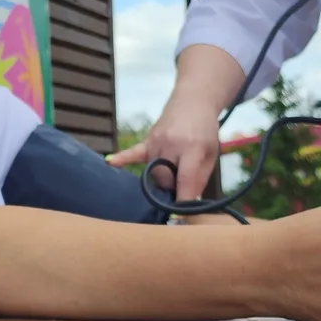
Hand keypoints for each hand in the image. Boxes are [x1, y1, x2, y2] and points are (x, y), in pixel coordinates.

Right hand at [108, 96, 222, 200]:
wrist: (193, 101)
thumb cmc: (205, 131)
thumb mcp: (210, 155)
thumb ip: (199, 179)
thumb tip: (187, 204)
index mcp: (192, 147)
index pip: (185, 180)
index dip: (182, 201)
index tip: (180, 218)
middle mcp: (172, 143)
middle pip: (164, 179)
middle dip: (171, 188)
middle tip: (181, 184)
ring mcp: (156, 140)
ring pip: (152, 173)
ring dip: (161, 178)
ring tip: (172, 171)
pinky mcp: (147, 139)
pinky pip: (133, 152)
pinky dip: (122, 159)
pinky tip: (110, 162)